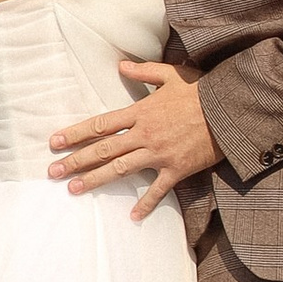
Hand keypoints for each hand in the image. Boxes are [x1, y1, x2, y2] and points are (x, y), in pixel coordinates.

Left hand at [51, 59, 220, 219]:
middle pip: (103, 149)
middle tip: (53, 171)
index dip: (76, 133)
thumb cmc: (201, 90)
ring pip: (120, 169)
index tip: (56, 142)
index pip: (100, 125)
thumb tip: (120, 64)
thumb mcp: (171, 74)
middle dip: (76, 160)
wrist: (229, 110)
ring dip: (95, 180)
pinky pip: (157, 190)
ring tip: (74, 189)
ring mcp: (159, 153)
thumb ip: (143, 71)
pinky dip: (145, 204)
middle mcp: (145, 134)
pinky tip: (132, 217)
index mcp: (141, 112)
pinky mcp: (176, 169)